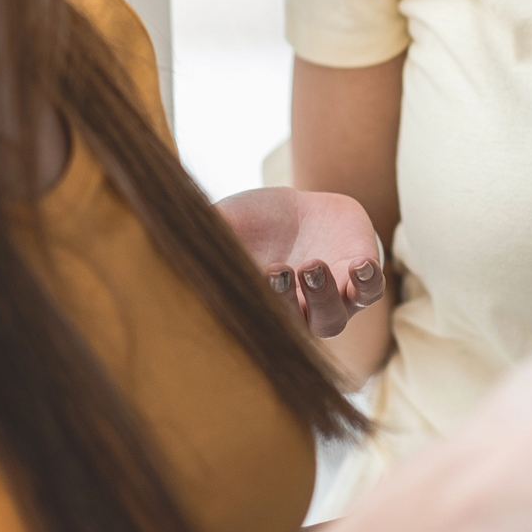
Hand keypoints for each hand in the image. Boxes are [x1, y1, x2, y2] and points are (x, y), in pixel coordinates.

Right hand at [214, 187, 384, 336]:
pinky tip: (359, 265)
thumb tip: (160, 256)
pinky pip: (371, 289)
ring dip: (328, 296)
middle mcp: (301, 310)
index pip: (268, 319)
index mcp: (267, 305)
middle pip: (306, 325)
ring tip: (313, 266)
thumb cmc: (250, 223)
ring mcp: (335, 294)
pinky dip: (367, 282)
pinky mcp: (361, 270)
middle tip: (287, 270)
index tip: (262, 275)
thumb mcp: (222, 227)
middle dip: (297, 302)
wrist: (295, 205)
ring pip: (337, 315)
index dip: (267, 305)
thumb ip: (202, 243)